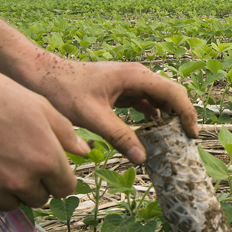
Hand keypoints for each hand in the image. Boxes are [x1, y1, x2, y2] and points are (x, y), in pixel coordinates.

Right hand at [0, 68, 87, 210]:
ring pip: (14, 202)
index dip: (61, 179)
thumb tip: (84, 151)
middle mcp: (22, 180)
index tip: (54, 169)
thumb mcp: (40, 107)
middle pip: (41, 198)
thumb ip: (65, 133)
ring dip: (14, 189)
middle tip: (27, 162)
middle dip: (39, 184)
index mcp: (46, 159)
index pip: (65, 188)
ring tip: (5, 163)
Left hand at [30, 60, 197, 163]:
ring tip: (170, 139)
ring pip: (160, 97)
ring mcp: (131, 80)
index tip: (191, 134)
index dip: (186, 113)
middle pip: (171, 93)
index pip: (173, 93)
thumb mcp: (92, 117)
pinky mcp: (122, 88)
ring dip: (167, 116)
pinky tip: (150, 131)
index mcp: (136, 76)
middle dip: (181, 115)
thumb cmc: (63, 90)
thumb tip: (141, 157)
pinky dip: (153, 115)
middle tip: (185, 139)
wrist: (41, 74)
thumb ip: (119, 136)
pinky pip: (146, 101)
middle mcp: (138, 75)